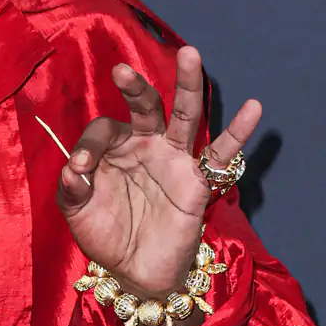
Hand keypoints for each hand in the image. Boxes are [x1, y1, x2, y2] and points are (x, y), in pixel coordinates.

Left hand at [58, 46, 258, 301]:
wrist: (135, 270)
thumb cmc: (104, 235)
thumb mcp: (78, 213)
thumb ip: (72, 191)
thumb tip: (72, 171)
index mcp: (113, 147)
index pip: (104, 130)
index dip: (89, 146)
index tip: (80, 170)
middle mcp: (145, 144)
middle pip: (145, 106)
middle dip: (135, 87)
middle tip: (121, 71)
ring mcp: (174, 158)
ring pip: (185, 115)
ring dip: (188, 86)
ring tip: (191, 54)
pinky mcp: (198, 179)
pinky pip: (223, 153)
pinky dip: (240, 132)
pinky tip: (253, 107)